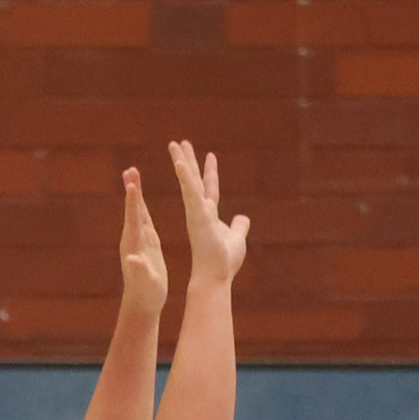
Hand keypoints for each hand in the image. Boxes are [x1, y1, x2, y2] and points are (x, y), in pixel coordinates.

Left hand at [114, 167, 166, 317]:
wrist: (142, 303)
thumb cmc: (146, 294)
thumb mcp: (145, 282)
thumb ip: (139, 270)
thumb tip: (132, 259)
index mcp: (134, 246)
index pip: (133, 220)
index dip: (133, 202)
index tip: (132, 184)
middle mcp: (133, 240)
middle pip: (132, 210)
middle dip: (132, 190)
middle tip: (130, 169)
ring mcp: (137, 240)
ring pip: (136, 212)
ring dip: (134, 193)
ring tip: (132, 175)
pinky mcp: (144, 243)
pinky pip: (142, 219)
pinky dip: (140, 205)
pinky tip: (139, 196)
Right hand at [166, 139, 247, 286]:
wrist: (215, 277)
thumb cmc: (224, 262)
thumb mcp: (237, 238)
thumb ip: (239, 226)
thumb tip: (244, 217)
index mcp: (209, 215)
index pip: (210, 188)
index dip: (209, 172)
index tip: (209, 156)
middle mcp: (201, 211)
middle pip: (194, 180)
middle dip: (188, 160)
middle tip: (179, 142)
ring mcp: (197, 212)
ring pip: (189, 182)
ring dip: (182, 162)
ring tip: (175, 144)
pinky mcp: (197, 215)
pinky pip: (190, 192)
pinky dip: (185, 177)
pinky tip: (179, 162)